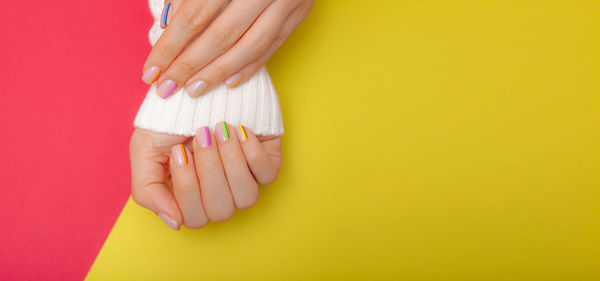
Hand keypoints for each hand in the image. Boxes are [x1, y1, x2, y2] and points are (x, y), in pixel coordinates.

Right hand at [129, 124, 281, 229]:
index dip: (187, 187)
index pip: (194, 218)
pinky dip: (252, 152)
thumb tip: (175, 223)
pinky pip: (267, 174)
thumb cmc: (170, 121)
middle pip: (220, 210)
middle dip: (209, 169)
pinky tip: (239, 130)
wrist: (199, 85)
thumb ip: (148, 191)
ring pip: (246, 197)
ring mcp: (245, 182)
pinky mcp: (267, 164)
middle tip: (201, 136)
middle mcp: (220, 195)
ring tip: (220, 130)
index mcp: (190, 200)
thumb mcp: (144, 150)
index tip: (179, 150)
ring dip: (231, 161)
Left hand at [140, 0, 312, 97]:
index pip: (194, 16)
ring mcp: (286, 0)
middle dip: (189, 66)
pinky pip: (273, 46)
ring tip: (194, 89)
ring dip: (219, 72)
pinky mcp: (300, 12)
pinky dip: (250, 66)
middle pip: (221, 35)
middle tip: (167, 88)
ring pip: (249, 46)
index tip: (151, 72)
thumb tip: (167, 28)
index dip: (169, 47)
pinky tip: (228, 81)